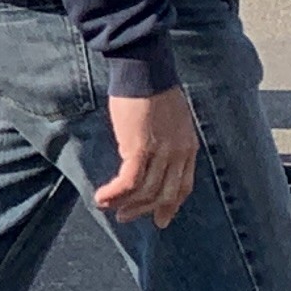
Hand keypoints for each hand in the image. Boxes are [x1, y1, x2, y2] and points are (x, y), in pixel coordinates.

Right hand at [97, 86, 201, 228]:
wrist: (145, 72)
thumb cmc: (153, 89)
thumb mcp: (171, 120)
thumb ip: (167, 140)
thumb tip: (150, 154)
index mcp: (188, 147)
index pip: (184, 186)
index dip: (171, 206)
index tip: (160, 219)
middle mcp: (179, 154)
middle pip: (165, 194)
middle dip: (144, 210)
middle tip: (125, 218)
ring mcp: (161, 153)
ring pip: (146, 192)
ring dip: (125, 204)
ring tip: (107, 207)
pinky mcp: (140, 149)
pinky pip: (129, 182)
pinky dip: (115, 193)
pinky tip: (102, 196)